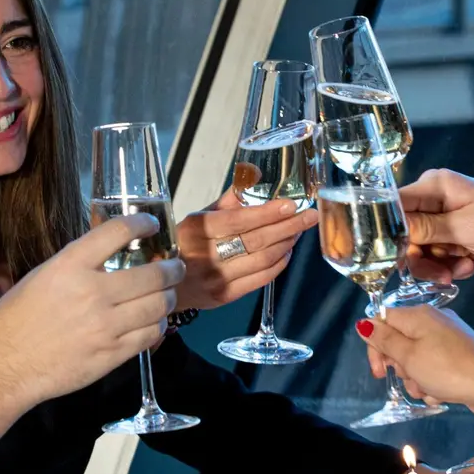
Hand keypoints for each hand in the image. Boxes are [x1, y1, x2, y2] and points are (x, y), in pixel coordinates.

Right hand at [0, 214, 184, 437]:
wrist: (5, 365)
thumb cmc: (17, 320)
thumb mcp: (42, 276)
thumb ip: (78, 264)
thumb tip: (110, 256)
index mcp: (70, 266)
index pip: (117, 232)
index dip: (142, 224)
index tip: (152, 224)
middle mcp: (93, 292)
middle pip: (152, 273)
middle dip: (172, 269)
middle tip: (175, 267)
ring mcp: (106, 325)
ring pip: (158, 305)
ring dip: (168, 297)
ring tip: (167, 294)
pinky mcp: (112, 353)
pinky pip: (150, 334)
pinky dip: (157, 325)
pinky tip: (153, 321)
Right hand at [173, 191, 317, 309]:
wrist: (164, 284)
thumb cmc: (184, 245)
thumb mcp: (196, 218)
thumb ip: (227, 202)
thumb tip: (253, 176)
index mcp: (197, 230)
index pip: (238, 220)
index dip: (268, 213)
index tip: (291, 205)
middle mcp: (206, 256)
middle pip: (256, 240)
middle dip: (288, 227)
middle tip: (309, 216)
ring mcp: (216, 278)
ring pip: (263, 260)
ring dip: (286, 243)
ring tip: (299, 230)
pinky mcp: (225, 296)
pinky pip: (261, 279)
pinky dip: (279, 264)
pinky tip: (286, 251)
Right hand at [356, 306, 473, 412]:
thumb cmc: (446, 369)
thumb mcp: (409, 356)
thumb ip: (384, 340)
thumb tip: (363, 323)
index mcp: (418, 315)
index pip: (382, 321)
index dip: (375, 347)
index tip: (379, 372)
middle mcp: (433, 320)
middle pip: (399, 341)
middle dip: (400, 367)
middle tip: (410, 379)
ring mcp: (447, 337)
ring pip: (416, 358)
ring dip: (416, 379)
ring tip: (428, 391)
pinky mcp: (458, 353)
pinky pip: (434, 365)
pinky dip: (433, 381)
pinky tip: (440, 393)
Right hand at [399, 169, 473, 281]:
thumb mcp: (467, 228)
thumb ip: (428, 228)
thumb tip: (394, 228)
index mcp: (435, 186)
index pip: (395, 205)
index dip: (391, 232)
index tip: (400, 256)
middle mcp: (435, 199)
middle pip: (406, 234)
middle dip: (424, 258)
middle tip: (442, 273)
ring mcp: (443, 217)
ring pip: (421, 250)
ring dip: (440, 265)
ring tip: (464, 266)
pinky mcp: (451, 233)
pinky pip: (437, 255)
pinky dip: (452, 264)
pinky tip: (471, 262)